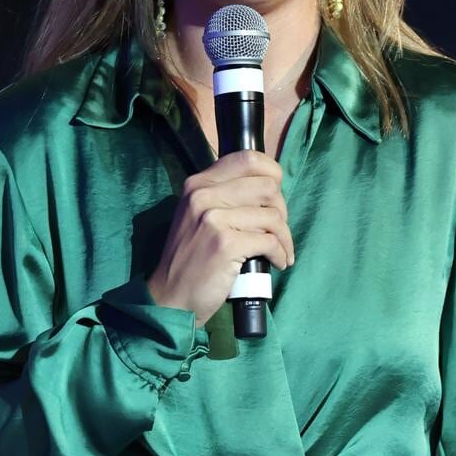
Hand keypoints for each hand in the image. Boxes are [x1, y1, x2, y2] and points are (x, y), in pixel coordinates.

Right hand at [146, 149, 295, 326]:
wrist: (171, 297)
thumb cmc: (191, 259)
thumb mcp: (198, 216)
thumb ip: (224, 197)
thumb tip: (269, 188)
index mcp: (198, 184)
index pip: (247, 158)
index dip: (273, 173)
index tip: (276, 196)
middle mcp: (204, 195)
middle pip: (268, 186)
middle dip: (282, 210)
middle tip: (278, 231)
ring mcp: (213, 219)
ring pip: (273, 215)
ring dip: (285, 237)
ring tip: (281, 251)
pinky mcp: (226, 244)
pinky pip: (270, 241)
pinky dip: (281, 254)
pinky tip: (277, 263)